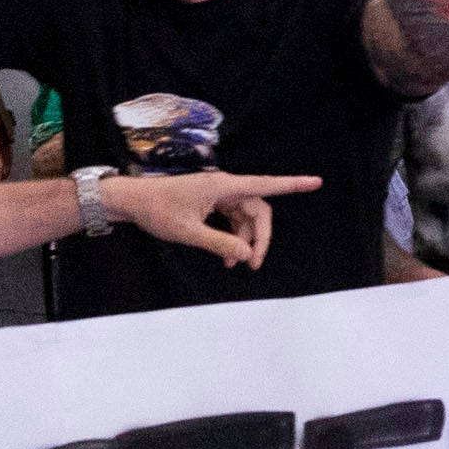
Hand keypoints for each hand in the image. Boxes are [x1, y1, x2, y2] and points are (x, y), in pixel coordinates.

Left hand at [111, 168, 320, 268]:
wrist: (132, 201)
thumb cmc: (157, 211)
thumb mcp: (189, 232)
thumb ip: (220, 244)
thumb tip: (247, 254)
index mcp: (223, 186)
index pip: (266, 185)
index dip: (293, 185)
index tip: (316, 182)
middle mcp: (225, 187)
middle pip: (258, 211)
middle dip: (260, 238)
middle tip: (254, 265)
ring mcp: (218, 195)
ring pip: (245, 218)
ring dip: (244, 242)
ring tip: (234, 266)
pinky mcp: (211, 203)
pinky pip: (232, 220)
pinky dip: (233, 238)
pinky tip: (226, 257)